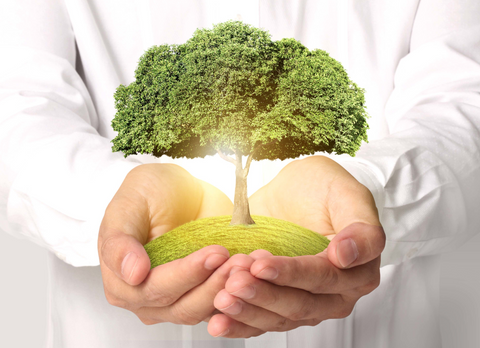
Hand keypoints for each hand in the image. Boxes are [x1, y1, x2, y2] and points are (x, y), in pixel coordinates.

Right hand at [98, 163, 235, 324]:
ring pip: (203, 309)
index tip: (214, 254)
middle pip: (181, 306)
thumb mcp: (127, 206)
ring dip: (227, 288)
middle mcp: (147, 299)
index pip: (153, 290)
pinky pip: (221, 303)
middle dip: (212, 283)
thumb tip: (133, 274)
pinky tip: (251, 271)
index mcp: (121, 283)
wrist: (178, 188)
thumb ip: (120, 241)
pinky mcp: (203, 293)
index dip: (184, 275)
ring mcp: (177, 300)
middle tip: (238, 259)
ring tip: (246, 262)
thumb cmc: (148, 193)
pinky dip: (238, 292)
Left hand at [207, 156, 384, 337]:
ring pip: (280, 318)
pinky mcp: (281, 306)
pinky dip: (240, 324)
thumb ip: (360, 227)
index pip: (324, 277)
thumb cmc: (323, 188)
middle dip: (264, 294)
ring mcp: (308, 303)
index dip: (292, 274)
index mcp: (359, 271)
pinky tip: (218, 321)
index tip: (261, 263)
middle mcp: (336, 294)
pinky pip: (262, 322)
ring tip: (222, 297)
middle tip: (234, 280)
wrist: (295, 192)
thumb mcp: (347, 194)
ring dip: (249, 310)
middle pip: (300, 304)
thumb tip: (346, 256)